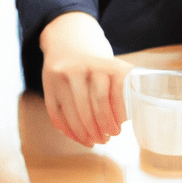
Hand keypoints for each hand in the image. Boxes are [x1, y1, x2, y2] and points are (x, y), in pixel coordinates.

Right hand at [39, 12, 132, 145]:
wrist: (69, 41)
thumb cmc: (97, 64)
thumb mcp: (114, 68)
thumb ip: (124, 88)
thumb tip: (132, 118)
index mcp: (105, 64)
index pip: (111, 96)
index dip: (114, 117)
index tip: (118, 130)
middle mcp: (83, 67)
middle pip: (91, 107)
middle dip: (99, 129)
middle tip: (106, 139)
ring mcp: (63, 75)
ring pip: (73, 112)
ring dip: (84, 133)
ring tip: (94, 141)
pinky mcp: (48, 83)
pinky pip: (56, 112)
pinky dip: (67, 129)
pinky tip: (77, 137)